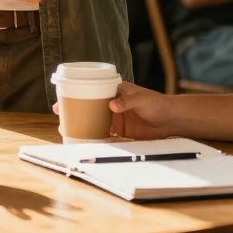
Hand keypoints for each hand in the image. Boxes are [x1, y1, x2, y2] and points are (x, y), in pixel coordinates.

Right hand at [55, 82, 174, 139]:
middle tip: (60, 113)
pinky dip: (95, 138)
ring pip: (94, 122)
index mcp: (115, 92)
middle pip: (89, 107)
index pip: (92, 90)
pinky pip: (105, 136)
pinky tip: (84, 142)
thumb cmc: (158, 103)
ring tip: (67, 129)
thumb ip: (127, 101)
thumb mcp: (142, 99)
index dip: (77, 93)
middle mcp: (112, 105)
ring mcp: (116, 119)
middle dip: (74, 110)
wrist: (172, 120)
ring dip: (82, 125)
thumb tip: (112, 106)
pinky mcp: (122, 133)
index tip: (63, 97)